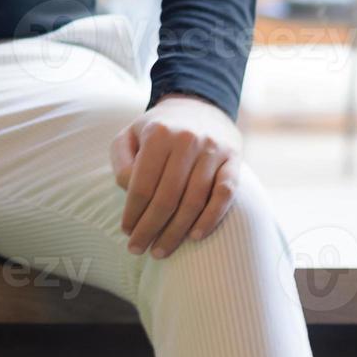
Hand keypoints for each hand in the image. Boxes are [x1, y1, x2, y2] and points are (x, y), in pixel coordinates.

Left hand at [109, 94, 242, 258]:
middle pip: (167, 197)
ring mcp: (214, 150)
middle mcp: (187, 140)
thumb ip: (121, 162)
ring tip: (161, 251)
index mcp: (159, 134)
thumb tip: (129, 192)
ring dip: (177, 231)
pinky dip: (211, 217)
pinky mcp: (234, 159)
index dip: (133, 213)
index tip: (126, 232)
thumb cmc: (157, 129)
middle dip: (150, 229)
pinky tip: (196, 235)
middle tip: (138, 249)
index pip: (142, 185)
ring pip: (194, 200)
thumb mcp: (129, 135)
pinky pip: (225, 193)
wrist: (199, 106)